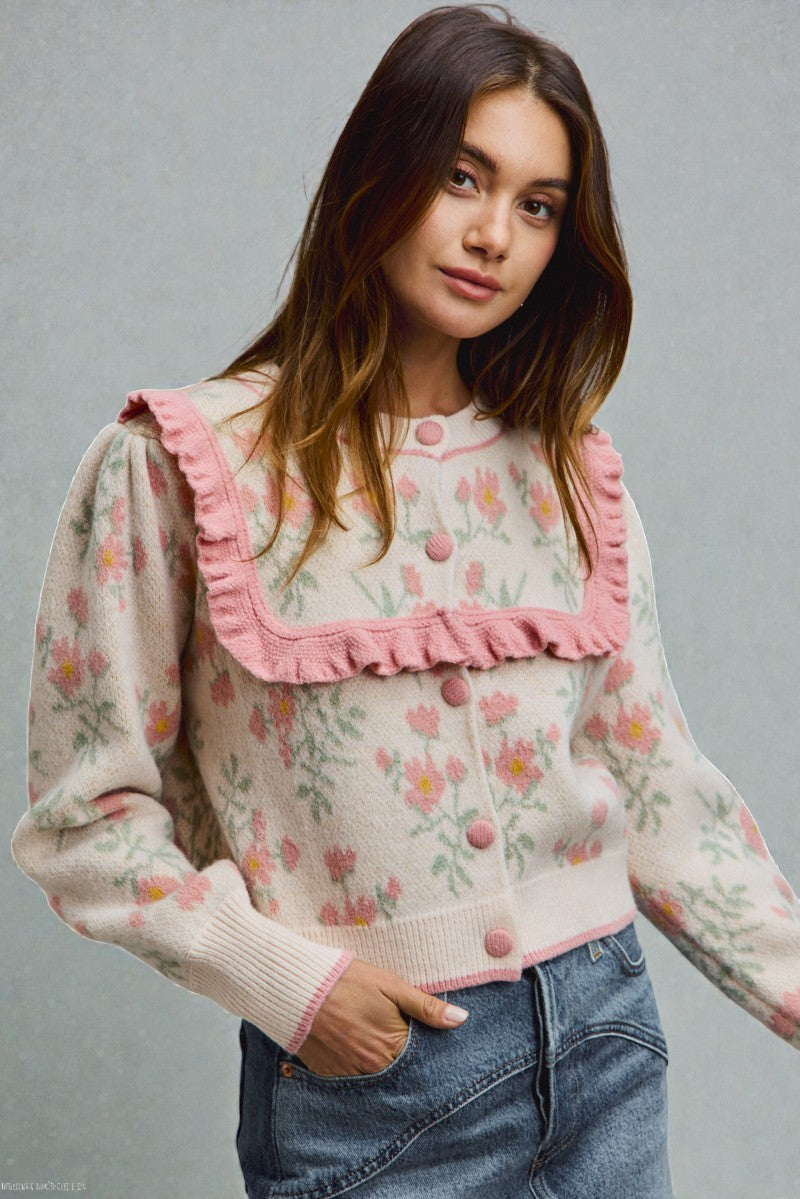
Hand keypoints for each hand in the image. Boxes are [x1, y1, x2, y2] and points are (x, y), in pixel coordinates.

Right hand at [292, 957, 468, 1076]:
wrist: (299, 988)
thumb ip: (426, 1007)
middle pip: (399, 1071)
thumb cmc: (349, 981)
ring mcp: (349, 1074)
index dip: (426, 1050)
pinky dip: (358, 1067)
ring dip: (381, 1064)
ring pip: (376, 1077)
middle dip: (405, 1060)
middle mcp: (373, 1068)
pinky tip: (356, 1049)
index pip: (420, 1059)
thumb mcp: (391, 986)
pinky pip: (352, 1079)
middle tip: (398, 1039)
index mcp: (392, 1046)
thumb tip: (461, 1020)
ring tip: (377, 1043)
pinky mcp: (329, 1074)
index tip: (427, 1040)